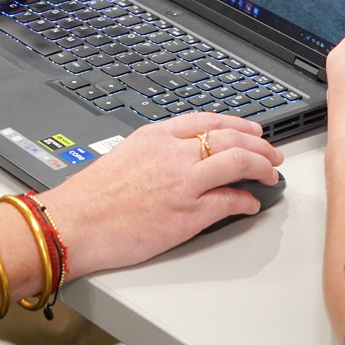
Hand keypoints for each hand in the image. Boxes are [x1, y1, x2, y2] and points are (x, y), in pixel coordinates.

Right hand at [37, 114, 284, 275]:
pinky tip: (250, 204)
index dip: (238, 125)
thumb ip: (156, 152)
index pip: (208, 120)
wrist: (74, 223)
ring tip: (270, 173)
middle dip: (259, 144)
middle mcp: (173, 154)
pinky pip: (229, 201)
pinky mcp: (188, 213)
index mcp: (156, 136)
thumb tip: (180, 158)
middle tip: (271, 153)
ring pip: (238, 162)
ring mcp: (183, 182)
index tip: (251, 131)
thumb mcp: (125, 156)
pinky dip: (246, 201)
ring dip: (261, 167)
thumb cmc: (91, 198)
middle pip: (231, 138)